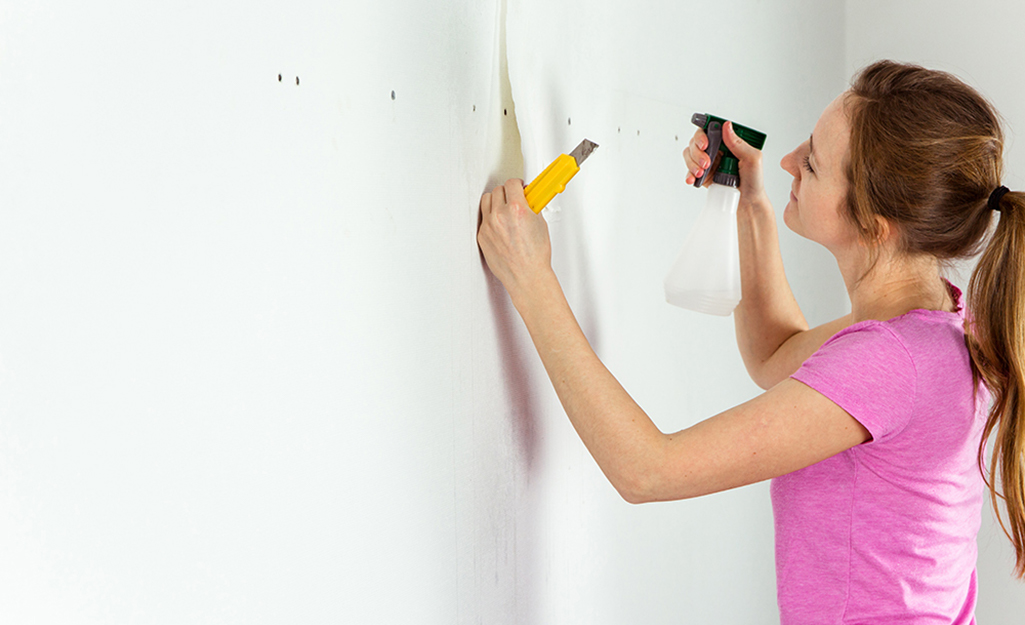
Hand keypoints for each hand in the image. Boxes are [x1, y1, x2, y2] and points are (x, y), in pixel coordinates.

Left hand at [477, 178, 552, 299]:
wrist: (526, 275)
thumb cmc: (535, 256)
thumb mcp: (540, 224)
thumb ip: (531, 207)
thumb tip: (529, 199)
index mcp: (517, 209)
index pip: (512, 184)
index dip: (517, 185)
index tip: (520, 188)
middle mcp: (500, 216)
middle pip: (498, 190)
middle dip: (507, 193)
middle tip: (514, 199)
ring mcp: (489, 226)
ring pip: (487, 201)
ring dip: (496, 202)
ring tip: (505, 209)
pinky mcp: (482, 236)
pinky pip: (484, 219)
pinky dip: (491, 219)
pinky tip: (501, 225)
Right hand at [683, 121, 770, 209]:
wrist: (748, 202)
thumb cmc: (754, 181)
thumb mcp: (752, 159)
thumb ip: (738, 143)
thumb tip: (726, 127)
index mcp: (729, 142)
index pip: (711, 129)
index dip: (704, 133)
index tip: (705, 143)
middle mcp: (717, 150)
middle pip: (696, 141)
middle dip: (697, 151)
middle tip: (707, 162)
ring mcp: (708, 162)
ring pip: (690, 154)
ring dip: (692, 162)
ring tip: (702, 172)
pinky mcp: (703, 175)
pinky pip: (689, 170)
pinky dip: (688, 174)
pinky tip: (693, 179)